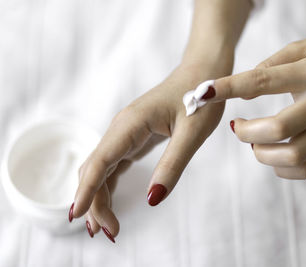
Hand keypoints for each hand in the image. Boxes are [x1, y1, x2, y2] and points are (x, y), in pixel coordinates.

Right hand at [69, 63, 228, 240]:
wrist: (203, 75)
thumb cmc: (201, 98)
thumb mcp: (191, 134)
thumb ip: (172, 165)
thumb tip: (152, 199)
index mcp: (131, 124)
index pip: (100, 161)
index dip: (86, 190)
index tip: (77, 215)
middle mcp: (122, 128)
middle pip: (95, 169)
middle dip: (95, 201)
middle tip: (108, 232)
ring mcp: (125, 133)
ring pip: (101, 169)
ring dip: (100, 197)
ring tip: (107, 226)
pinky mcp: (133, 138)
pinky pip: (113, 165)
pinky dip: (109, 186)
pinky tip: (110, 203)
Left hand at [208, 31, 305, 178]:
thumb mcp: (304, 46)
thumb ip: (271, 64)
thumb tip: (242, 89)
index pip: (262, 82)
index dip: (228, 88)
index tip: (204, 92)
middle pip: (277, 129)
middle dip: (246, 132)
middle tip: (237, 126)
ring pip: (293, 155)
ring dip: (262, 154)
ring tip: (255, 142)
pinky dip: (283, 168)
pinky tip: (274, 154)